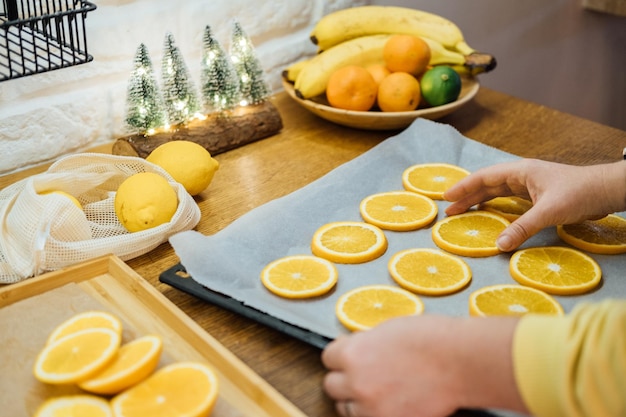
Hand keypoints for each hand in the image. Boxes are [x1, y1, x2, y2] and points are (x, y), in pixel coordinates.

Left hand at [321, 315, 525, 416]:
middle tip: (362, 374)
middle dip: (345, 379)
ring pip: (347, 408)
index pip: (328, 357)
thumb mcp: (387, 330)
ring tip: (378, 390)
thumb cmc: (431, 339)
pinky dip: (377, 412)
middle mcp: (358, 382)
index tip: (348, 356)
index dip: (340, 356)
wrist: (461, 361)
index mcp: (354, 354)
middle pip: (332, 386)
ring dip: (358, 400)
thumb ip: (365, 343)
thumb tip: (355, 351)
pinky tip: (391, 401)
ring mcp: (373, 407)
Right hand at [444, 159, 625, 250]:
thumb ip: (522, 228)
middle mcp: (522, 176)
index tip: (446, 197)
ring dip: (480, 201)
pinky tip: (490, 214)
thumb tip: (499, 245)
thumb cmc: (579, 193)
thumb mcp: (548, 212)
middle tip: (449, 210)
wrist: (607, 191)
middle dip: (467, 196)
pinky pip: (509, 200)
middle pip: (487, 184)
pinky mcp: (538, 196)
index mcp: (521, 171)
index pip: (484, 177)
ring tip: (463, 212)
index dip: (464, 187)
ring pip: (497, 192)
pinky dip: (496, 206)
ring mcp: (530, 185)